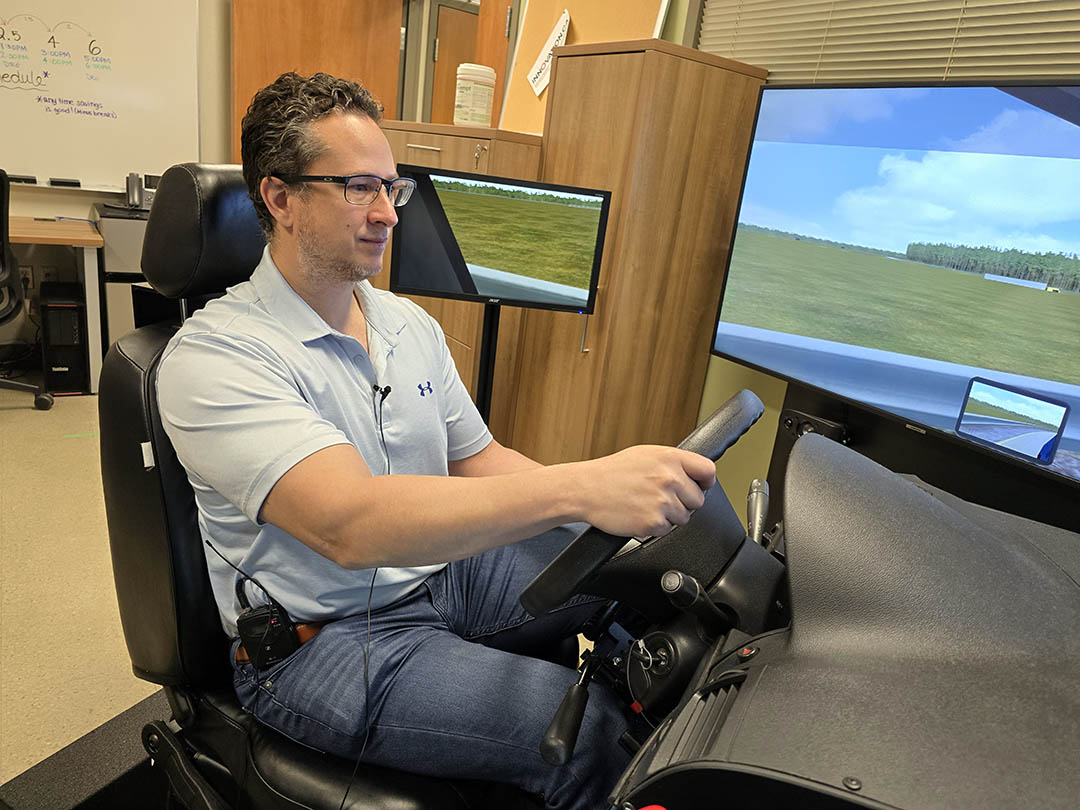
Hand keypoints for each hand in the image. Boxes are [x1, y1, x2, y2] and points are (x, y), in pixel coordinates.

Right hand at [576, 445, 715, 538]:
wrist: (586, 488)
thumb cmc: (612, 472)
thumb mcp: (645, 455)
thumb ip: (672, 462)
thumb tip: (695, 473)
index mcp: (670, 458)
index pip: (707, 471)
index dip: (705, 482)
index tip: (700, 486)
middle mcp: (669, 478)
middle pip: (698, 500)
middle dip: (683, 502)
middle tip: (660, 498)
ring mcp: (662, 501)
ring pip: (683, 518)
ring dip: (668, 516)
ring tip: (645, 504)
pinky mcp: (653, 522)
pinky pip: (666, 531)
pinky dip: (654, 527)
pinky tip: (638, 514)